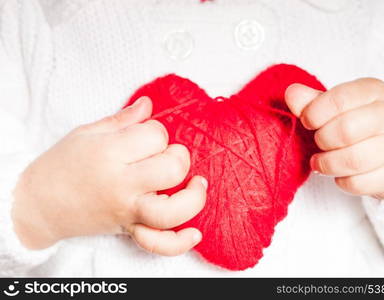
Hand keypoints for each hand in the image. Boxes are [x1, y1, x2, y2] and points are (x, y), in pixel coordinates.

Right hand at [12, 97, 206, 254]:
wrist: (39, 204)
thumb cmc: (61, 165)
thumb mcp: (87, 133)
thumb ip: (123, 120)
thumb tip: (149, 104)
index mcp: (110, 154)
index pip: (156, 136)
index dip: (157, 131)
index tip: (147, 135)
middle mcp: (122, 185)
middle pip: (172, 168)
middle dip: (178, 156)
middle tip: (166, 155)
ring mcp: (128, 211)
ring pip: (173, 210)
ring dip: (193, 196)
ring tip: (195, 183)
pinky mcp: (129, 229)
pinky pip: (159, 244)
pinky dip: (180, 243)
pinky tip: (194, 233)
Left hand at [285, 78, 383, 198]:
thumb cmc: (357, 126)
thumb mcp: (334, 109)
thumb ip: (311, 102)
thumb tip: (291, 93)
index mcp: (373, 91)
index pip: (338, 99)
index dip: (314, 114)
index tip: (307, 122)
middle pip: (345, 130)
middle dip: (322, 141)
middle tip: (318, 144)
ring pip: (354, 160)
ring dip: (328, 165)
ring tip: (321, 162)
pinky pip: (361, 183)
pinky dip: (342, 182)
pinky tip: (341, 174)